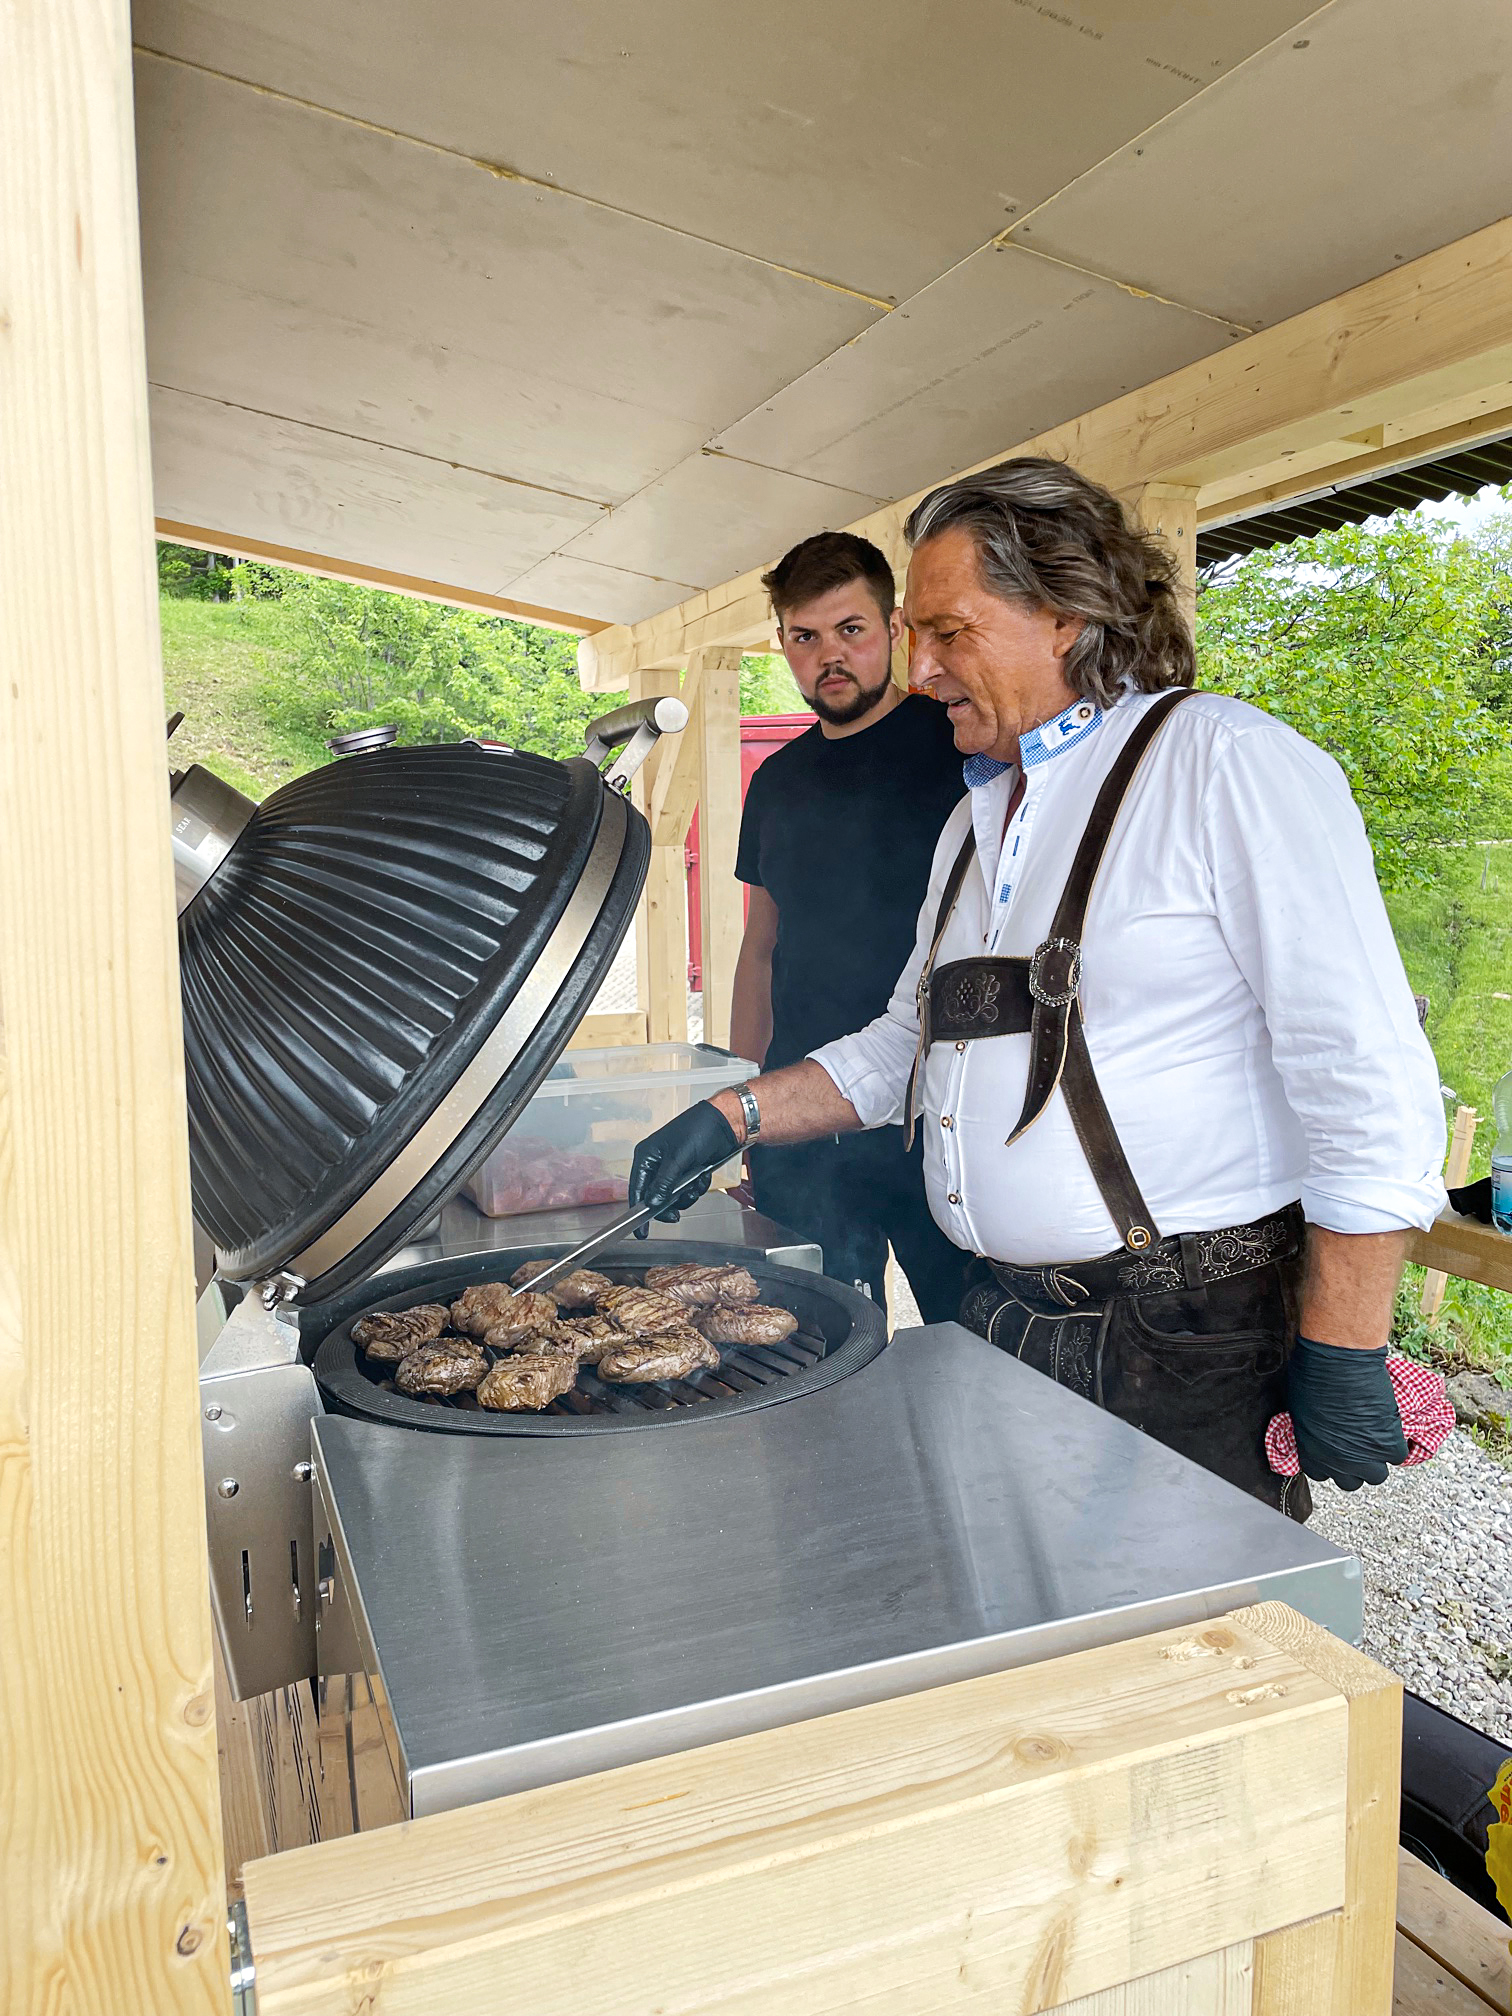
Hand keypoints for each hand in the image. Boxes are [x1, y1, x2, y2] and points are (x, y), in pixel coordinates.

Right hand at [627, 1101, 739, 1232]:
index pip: (637, 1189)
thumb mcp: (679, 1158)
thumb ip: (664, 1183)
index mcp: (646, 1156)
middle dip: (669, 1204)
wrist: (725, 1122)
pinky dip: (697, 1187)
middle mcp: (656, 1163)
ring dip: (687, 1196)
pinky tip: (703, 1176)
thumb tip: (652, 1203)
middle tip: (676, 1215)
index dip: (638, 1211)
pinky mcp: (688, 1171)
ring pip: (674, 1196)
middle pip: (655, 1196)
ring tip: (696, 1184)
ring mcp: (673, 1168)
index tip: (640, 1231)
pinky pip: (687, 1190)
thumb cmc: (698, 1130)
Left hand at [1286, 1337, 1407, 1489]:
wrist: (1339, 1360)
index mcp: (1311, 1454)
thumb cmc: (1312, 1374)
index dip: (1329, 1461)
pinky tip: (1387, 1426)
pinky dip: (1395, 1443)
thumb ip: (1310, 1431)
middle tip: (1356, 1444)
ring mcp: (1364, 1456)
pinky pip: (1397, 1456)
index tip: (1335, 1449)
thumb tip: (1318, 1431)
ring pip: (1376, 1476)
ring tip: (1373, 1438)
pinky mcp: (1388, 1444)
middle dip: (1353, 1466)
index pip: (1321, 1475)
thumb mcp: (1298, 1408)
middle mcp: (1337, 1462)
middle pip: (1350, 1482)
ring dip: (1376, 1460)